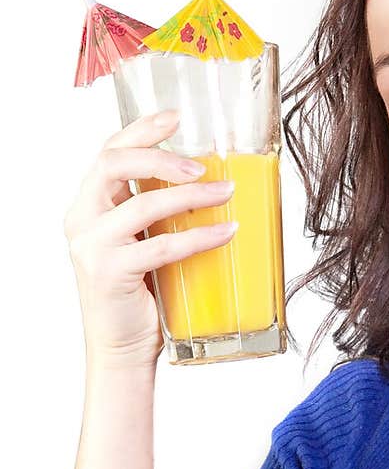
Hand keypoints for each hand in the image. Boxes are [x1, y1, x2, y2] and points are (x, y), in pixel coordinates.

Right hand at [62, 109, 237, 368]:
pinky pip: (161, 245)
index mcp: (87, 207)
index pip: (108, 153)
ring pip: (142, 203)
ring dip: (190, 195)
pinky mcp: (110, 272)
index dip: (141, 130)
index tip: (176, 117)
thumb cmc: (139, 297)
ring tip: (224, 193)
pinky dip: (199, 236)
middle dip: (160, 155)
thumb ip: (156, 216)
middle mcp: (82, 220)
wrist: (121, 351)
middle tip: (202, 163)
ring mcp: (92, 246)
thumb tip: (210, 185)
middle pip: (112, 164)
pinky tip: (226, 232)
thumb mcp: (142, 244)